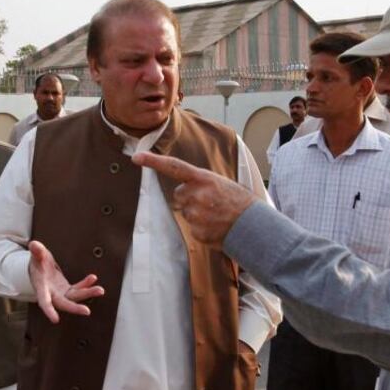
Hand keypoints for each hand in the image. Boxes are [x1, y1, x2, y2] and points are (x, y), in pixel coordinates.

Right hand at [29, 240, 104, 323]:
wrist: (39, 268)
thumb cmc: (37, 264)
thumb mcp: (36, 256)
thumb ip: (37, 252)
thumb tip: (34, 245)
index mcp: (41, 287)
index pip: (44, 301)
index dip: (49, 310)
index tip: (55, 319)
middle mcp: (52, 293)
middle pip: (64, 303)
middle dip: (75, 308)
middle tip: (86, 311)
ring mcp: (61, 293)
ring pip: (75, 297)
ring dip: (87, 294)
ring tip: (100, 290)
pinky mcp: (67, 290)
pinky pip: (78, 289)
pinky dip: (86, 285)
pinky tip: (93, 278)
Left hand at [132, 151, 256, 246]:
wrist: (253, 225)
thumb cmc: (238, 202)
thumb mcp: (221, 184)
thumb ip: (200, 184)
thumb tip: (181, 192)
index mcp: (203, 179)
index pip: (174, 167)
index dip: (154, 161)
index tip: (136, 157)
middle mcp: (197, 195)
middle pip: (179, 195)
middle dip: (190, 199)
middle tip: (211, 203)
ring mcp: (196, 214)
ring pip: (187, 213)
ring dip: (198, 215)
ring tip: (217, 216)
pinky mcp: (197, 232)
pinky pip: (192, 229)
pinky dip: (203, 229)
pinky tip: (217, 226)